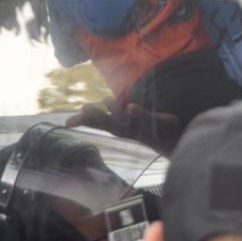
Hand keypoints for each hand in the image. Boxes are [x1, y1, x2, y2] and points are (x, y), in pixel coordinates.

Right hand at [66, 98, 181, 153]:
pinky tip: (132, 107)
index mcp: (119, 128)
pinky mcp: (161, 124)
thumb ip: (96, 119)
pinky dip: (141, 114)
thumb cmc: (139, 129)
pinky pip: (151, 119)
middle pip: (112, 124)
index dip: (85, 121)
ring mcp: (146, 128)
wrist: (173, 140)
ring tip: (106, 100)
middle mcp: (131, 130)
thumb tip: (68, 121)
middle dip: (98, 116)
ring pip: (129, 121)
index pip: (100, 124)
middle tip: (85, 107)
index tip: (69, 122)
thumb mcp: (117, 124)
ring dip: (117, 111)